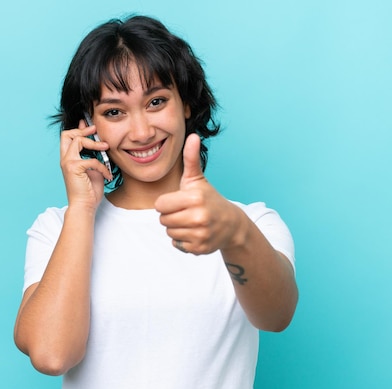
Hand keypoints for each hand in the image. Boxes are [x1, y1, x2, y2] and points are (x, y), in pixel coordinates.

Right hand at [60, 120, 112, 209]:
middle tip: (95, 130)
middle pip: (66, 134)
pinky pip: (92, 159)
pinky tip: (107, 175)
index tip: (91, 127)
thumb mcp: (93, 169)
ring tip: (106, 147)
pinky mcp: (74, 168)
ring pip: (78, 141)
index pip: (67, 137)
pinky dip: (102, 166)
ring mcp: (68, 163)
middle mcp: (65, 159)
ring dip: (95, 143)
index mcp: (68, 159)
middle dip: (82, 130)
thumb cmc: (90, 191)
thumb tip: (99, 144)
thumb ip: (93, 156)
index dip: (79, 129)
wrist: (85, 206)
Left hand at [154, 134, 243, 253]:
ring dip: (176, 228)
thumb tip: (193, 135)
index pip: (160, 205)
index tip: (180, 201)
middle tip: (185, 212)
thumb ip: (190, 159)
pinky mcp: (200, 248)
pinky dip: (183, 241)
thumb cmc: (209, 198)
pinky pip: (176, 245)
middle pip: (163, 220)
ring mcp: (200, 234)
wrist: (231, 224)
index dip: (167, 203)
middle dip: (170, 216)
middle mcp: (198, 217)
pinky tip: (194, 233)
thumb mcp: (197, 179)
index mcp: (194, 198)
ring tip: (190, 222)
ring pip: (169, 233)